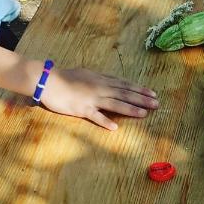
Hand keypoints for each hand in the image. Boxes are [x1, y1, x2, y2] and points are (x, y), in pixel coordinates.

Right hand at [40, 67, 158, 129]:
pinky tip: (114, 127)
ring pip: (113, 104)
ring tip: (144, 114)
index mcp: (101, 80)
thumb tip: (115, 83)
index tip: (153, 94)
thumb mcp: (88, 75)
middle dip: (141, 99)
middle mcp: (99, 88)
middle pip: (124, 94)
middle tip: (157, 104)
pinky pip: (93, 116)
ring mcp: (91, 99)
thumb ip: (102, 80)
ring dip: (129, 109)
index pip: (125, 85)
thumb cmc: (67, 78)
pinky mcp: (81, 109)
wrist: (47, 80)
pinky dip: (103, 121)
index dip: (140, 90)